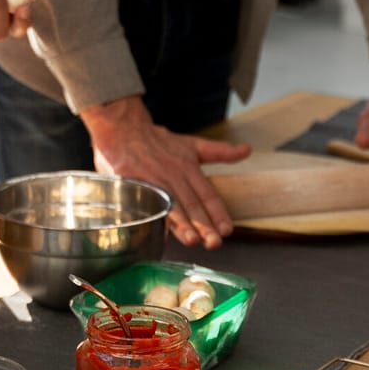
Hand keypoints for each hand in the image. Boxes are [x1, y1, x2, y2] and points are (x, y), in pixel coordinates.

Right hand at [80, 97, 250, 248]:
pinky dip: (151, 216)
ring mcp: (152, 178)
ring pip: (170, 205)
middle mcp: (173, 174)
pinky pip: (142, 202)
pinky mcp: (131, 181)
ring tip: (192, 240)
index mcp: (188, 167)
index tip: (227, 230)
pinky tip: (158, 232)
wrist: (122, 126)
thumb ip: (219, 152)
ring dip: (181, 224)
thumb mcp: (192, 144)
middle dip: (204, 225)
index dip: (218, 213)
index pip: (207, 194)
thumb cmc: (157, 141)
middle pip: (191, 203)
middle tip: (214, 243)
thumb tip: (246, 150)